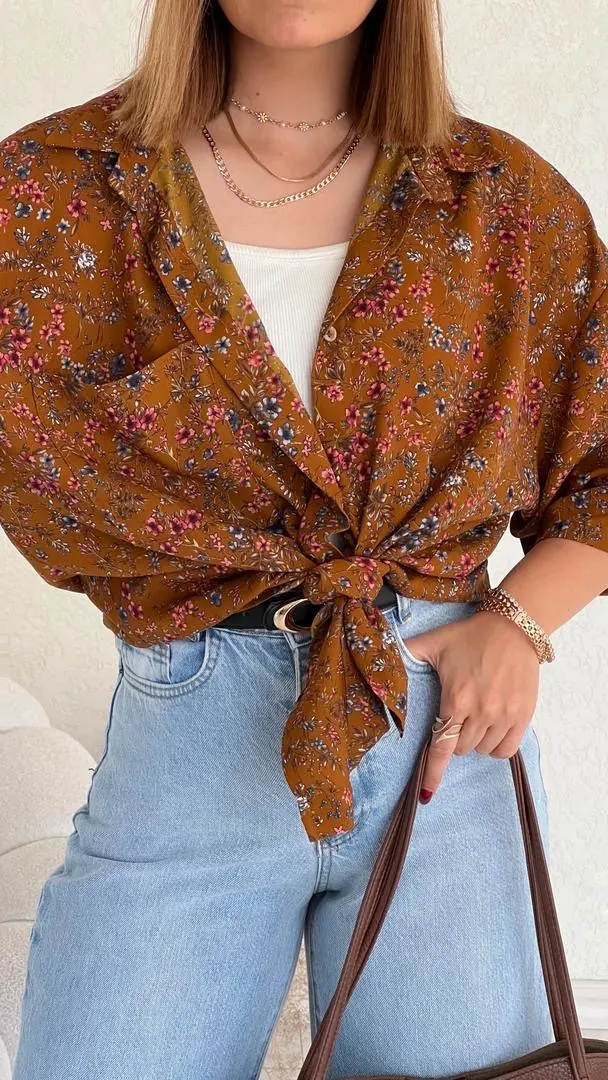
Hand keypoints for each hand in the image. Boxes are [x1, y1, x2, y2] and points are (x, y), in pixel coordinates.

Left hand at [403, 611, 540, 802]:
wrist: (514, 627)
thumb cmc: (471, 635)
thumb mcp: (434, 642)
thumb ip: (407, 651)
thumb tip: (383, 652)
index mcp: (455, 699)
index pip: (441, 746)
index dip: (432, 773)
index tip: (426, 794)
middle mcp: (481, 711)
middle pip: (461, 749)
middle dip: (454, 739)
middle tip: (457, 717)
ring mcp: (504, 715)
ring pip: (483, 750)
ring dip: (474, 742)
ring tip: (475, 719)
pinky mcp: (523, 716)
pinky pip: (507, 749)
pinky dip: (496, 747)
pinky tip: (491, 731)